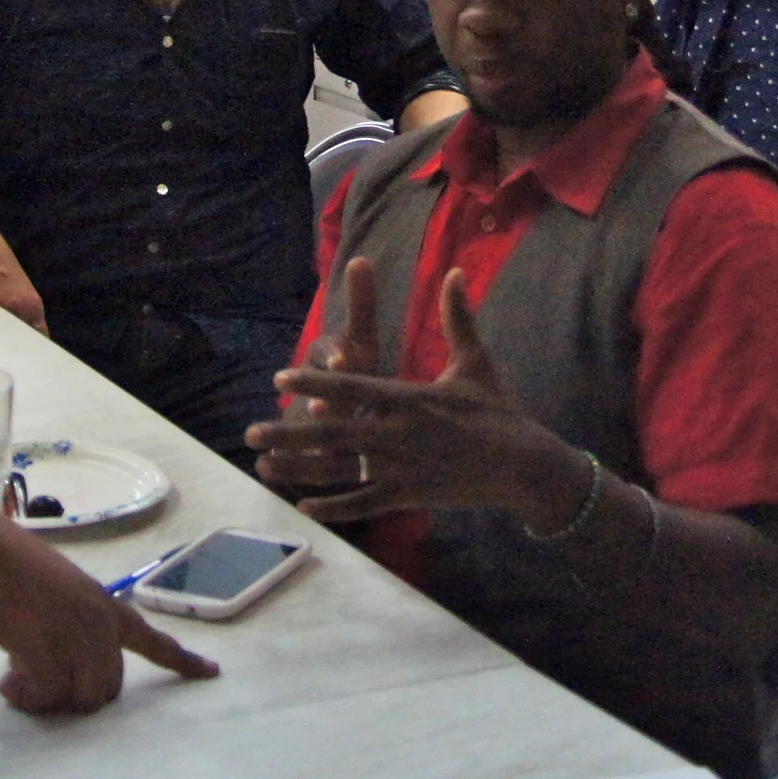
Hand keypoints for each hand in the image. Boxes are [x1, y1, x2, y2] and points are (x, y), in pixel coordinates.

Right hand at [0, 498, 218, 713]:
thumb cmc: (13, 568)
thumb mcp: (61, 594)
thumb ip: (74, 625)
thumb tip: (62, 662)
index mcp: (105, 606)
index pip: (153, 639)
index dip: (182, 660)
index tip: (211, 673)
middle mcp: (99, 624)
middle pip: (108, 688)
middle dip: (76, 694)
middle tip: (37, 678)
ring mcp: (76, 639)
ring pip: (81, 699)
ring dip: (49, 699)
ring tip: (18, 677)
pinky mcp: (47, 653)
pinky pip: (46, 697)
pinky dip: (25, 696)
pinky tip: (7, 680)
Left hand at [252, 269, 573, 523]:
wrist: (525, 465)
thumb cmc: (498, 411)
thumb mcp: (475, 363)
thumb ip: (457, 318)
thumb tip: (454, 272)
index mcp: (409, 397)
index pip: (353, 385)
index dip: (315, 380)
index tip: (282, 377)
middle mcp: (398, 432)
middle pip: (333, 429)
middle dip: (290, 429)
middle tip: (253, 428)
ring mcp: (402, 467)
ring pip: (340, 469)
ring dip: (299, 467)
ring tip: (264, 465)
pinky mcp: (410, 496)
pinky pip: (365, 502)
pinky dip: (335, 506)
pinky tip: (305, 504)